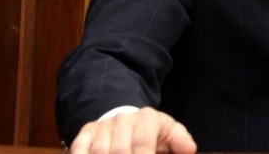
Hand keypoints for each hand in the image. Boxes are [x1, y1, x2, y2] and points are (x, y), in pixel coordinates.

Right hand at [71, 107, 196, 153]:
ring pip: (100, 151)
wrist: (127, 120)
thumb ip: (180, 141)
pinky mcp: (86, 133)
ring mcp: (103, 126)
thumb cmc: (152, 132)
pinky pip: (80, 148)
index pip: (143, 143)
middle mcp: (123, 119)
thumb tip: (189, 150)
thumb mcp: (169, 133)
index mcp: (147, 118)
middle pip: (120, 150)